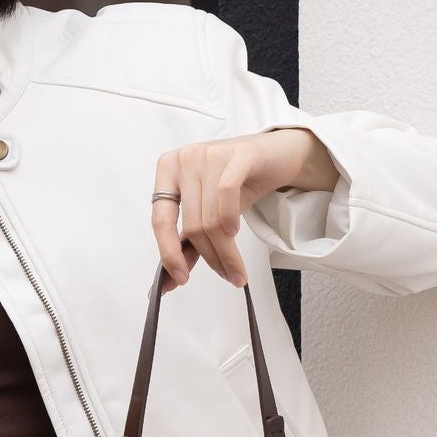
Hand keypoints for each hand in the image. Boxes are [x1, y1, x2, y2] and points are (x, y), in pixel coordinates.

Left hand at [151, 126, 326, 292]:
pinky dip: (230, 220)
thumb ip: (188, 243)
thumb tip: (168, 282)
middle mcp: (184, 159)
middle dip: (211, 257)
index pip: (160, 220)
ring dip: (226, 250)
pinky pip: (226, 194)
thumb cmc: (239, 183)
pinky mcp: (237, 154)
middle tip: (227, 276)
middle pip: (191, 224)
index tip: (181, 279)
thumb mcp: (209, 212)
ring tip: (236, 268)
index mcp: (168, 170)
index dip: (169, 253)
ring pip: (211, 218)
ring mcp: (209, 154)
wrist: (276, 155)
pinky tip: (235, 232)